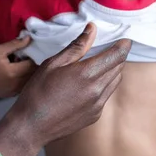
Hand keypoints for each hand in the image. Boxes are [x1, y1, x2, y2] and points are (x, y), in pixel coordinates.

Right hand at [0, 22, 131, 155]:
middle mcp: (97, 90)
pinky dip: (104, 84)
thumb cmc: (38, 92)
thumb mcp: (54, 63)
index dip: (124, 45)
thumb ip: (77, 46)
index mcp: (86, 74)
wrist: (31, 127)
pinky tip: (90, 82)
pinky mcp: (95, 115)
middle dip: (117, 56)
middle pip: (119, 67)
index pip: (117, 56)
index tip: (125, 39)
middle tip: (109, 48)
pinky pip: (107, 95)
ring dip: (112, 70)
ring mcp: (97, 105)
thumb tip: (92, 29)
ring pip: (115, 81)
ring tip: (99, 63)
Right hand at [0, 37, 35, 97]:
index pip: (33, 64)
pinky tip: (19, 74)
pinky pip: (24, 87)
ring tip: (25, 65)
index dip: (35, 57)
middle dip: (34, 65)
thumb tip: (29, 39)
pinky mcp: (11, 95)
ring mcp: (14, 91)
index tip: (32, 51)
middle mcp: (16, 84)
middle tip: (30, 57)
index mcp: (14, 72)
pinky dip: (25, 80)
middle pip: (34, 74)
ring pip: (30, 81)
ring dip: (31, 73)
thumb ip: (15, 44)